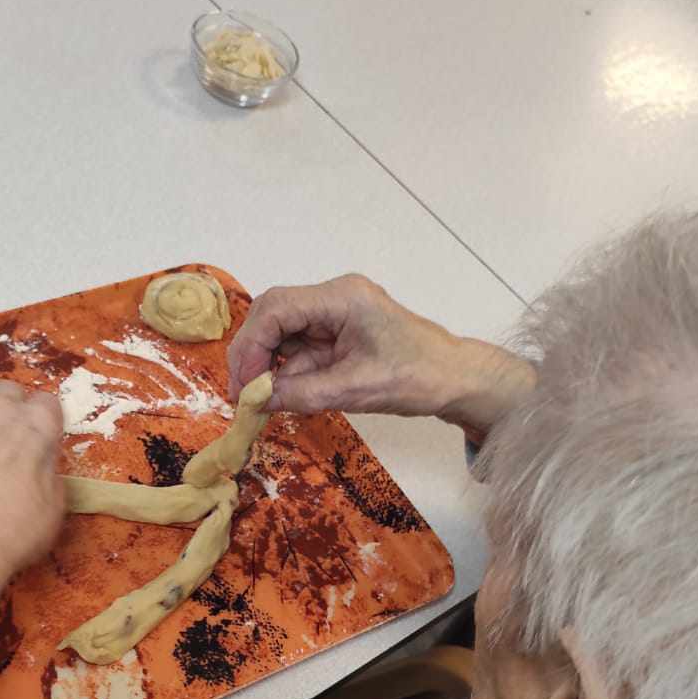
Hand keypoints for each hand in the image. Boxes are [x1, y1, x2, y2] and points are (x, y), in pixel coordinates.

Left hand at [0, 383, 63, 669]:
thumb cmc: (17, 527)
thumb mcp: (54, 506)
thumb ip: (48, 473)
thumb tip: (40, 466)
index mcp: (37, 425)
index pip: (49, 403)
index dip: (48, 423)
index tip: (46, 442)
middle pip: (8, 391)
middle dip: (13, 408)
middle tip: (14, 438)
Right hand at [227, 273, 534, 439]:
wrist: (454, 380)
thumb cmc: (418, 378)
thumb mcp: (356, 391)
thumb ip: (303, 393)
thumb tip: (256, 400)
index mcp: (342, 298)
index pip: (277, 309)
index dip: (252, 346)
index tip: (245, 385)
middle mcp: (334, 298)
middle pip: (273, 315)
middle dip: (253, 354)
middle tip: (243, 394)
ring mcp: (334, 314)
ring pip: (281, 333)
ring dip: (267, 366)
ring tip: (258, 401)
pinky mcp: (336, 333)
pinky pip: (298, 348)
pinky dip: (285, 372)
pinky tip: (280, 395)